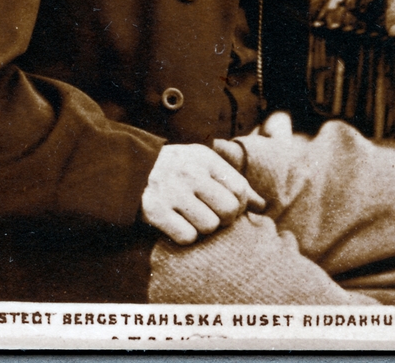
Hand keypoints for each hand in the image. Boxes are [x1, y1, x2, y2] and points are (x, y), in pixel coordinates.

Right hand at [141, 143, 264, 244]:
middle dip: (225, 219)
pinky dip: (185, 236)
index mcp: (205, 159)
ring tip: (192, 217)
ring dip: (203, 228)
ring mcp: (172, 192)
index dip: (240, 204)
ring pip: (209, 227)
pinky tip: (178, 224)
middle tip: (213, 215)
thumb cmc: (178, 168)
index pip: (240, 189)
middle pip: (229, 210)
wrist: (132, 168)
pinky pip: (187, 237)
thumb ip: (233, 183)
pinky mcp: (156, 211)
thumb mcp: (205, 165)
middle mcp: (189, 173)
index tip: (229, 206)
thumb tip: (262, 206)